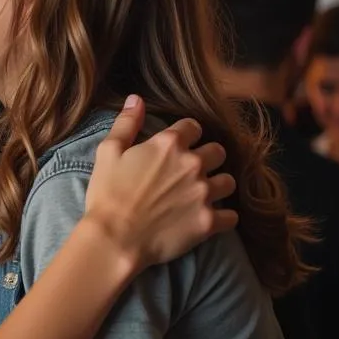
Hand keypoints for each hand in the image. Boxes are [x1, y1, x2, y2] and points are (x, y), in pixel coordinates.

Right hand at [86, 96, 237, 269]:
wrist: (114, 239)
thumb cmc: (107, 195)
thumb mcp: (108, 153)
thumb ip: (126, 123)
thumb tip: (136, 99)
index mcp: (169, 145)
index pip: (194, 127)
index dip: (186, 135)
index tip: (179, 146)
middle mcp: (193, 165)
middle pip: (218, 152)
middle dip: (209, 158)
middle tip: (193, 171)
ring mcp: (204, 193)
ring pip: (229, 181)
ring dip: (218, 185)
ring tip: (203, 194)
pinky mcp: (209, 221)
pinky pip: (231, 216)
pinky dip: (223, 217)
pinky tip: (209, 218)